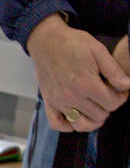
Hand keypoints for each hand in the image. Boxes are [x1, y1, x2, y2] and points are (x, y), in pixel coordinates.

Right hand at [26, 14, 129, 130]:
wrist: (47, 41)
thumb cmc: (72, 43)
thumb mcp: (98, 51)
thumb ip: (114, 71)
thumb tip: (127, 85)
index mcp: (86, 84)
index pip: (112, 103)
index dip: (121, 98)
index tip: (121, 90)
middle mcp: (72, 97)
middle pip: (99, 115)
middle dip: (108, 106)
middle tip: (108, 95)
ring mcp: (59, 102)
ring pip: (81, 125)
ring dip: (93, 120)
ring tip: (97, 109)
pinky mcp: (49, 103)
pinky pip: (58, 124)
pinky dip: (68, 125)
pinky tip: (77, 116)